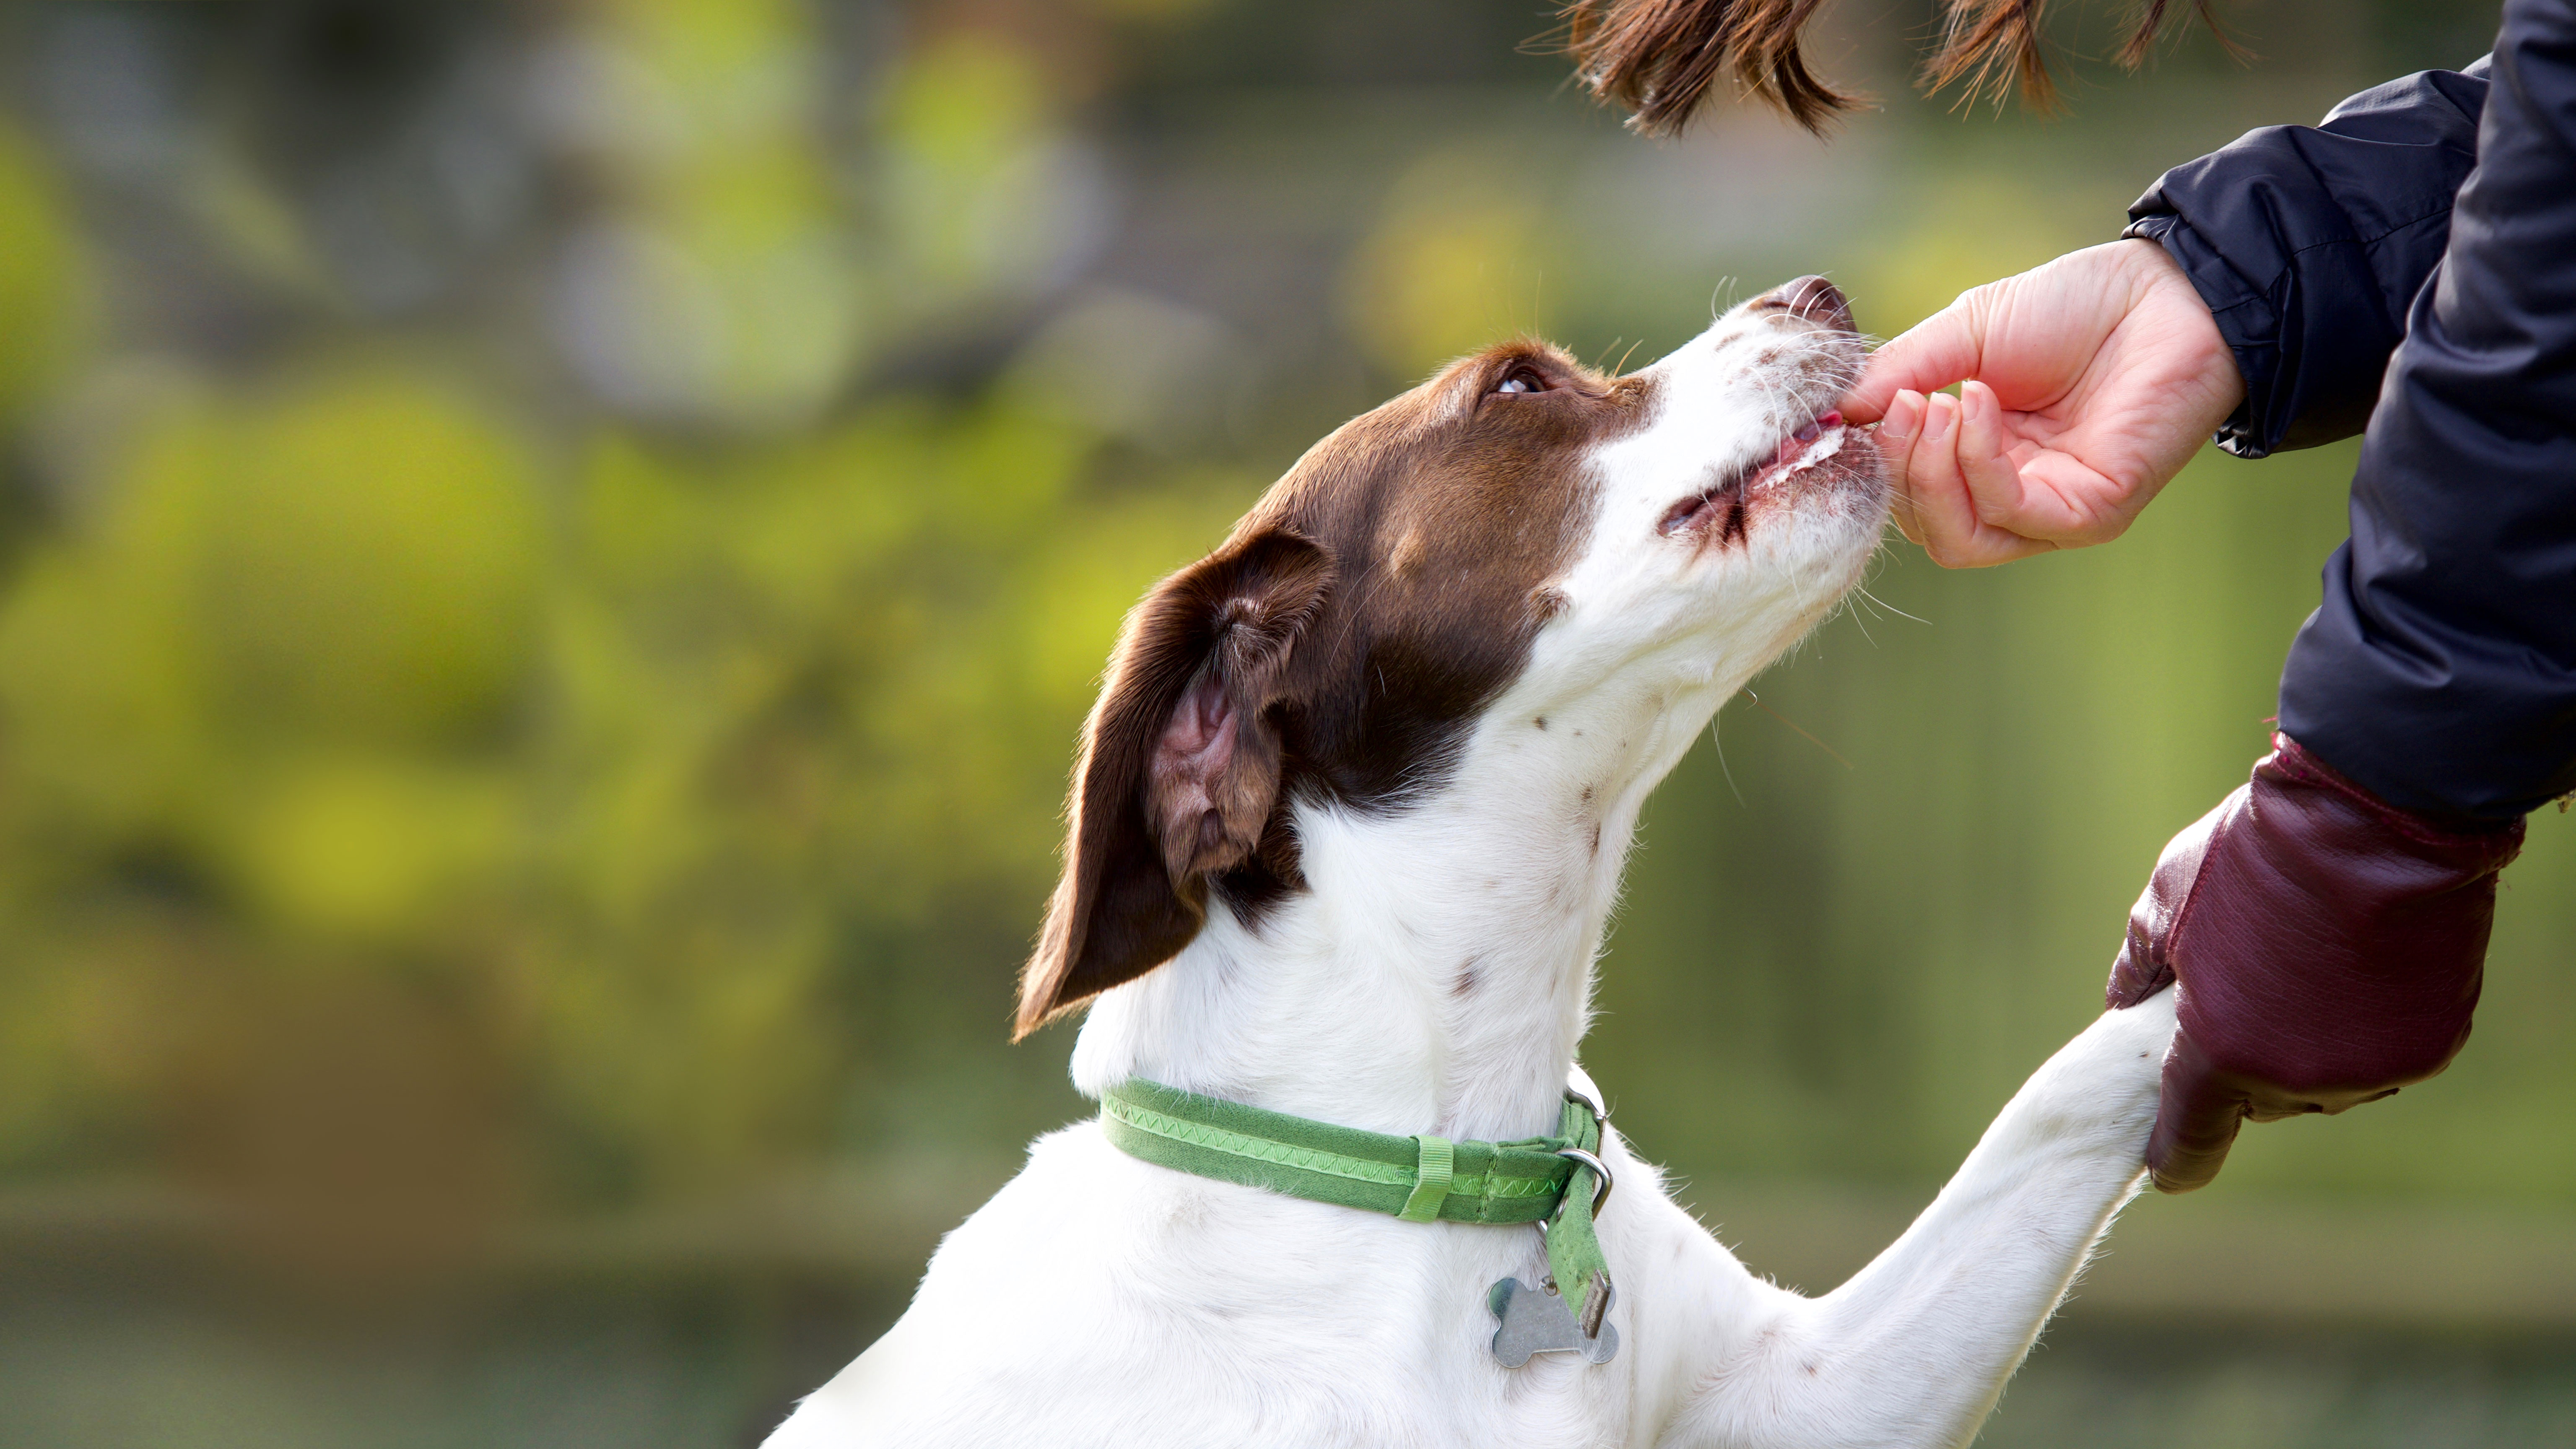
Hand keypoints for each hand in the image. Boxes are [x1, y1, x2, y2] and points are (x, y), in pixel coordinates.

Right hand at [1842, 240, 2244, 567]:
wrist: (2166, 291)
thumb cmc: (2075, 307)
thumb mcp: (1964, 333)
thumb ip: (1900, 375)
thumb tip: (1833, 415)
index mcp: (1980, 459)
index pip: (1907, 495)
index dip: (1874, 461)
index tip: (1857, 408)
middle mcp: (2014, 497)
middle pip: (1924, 527)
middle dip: (1898, 468)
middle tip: (1899, 404)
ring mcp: (2052, 513)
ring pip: (1957, 539)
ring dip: (1931, 473)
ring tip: (1936, 405)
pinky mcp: (2091, 515)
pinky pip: (2010, 514)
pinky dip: (1979, 462)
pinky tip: (1978, 402)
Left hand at [2103, 737, 2524, 1192]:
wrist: (2377, 817)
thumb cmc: (2256, 857)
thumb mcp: (2166, 903)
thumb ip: (2138, 970)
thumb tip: (2119, 1006)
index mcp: (2221, 1053)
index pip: (2190, 1140)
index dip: (2174, 1155)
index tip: (2165, 1164)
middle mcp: (2299, 1079)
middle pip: (2258, 1099)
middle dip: (2241, 1060)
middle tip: (2241, 995)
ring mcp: (2370, 1069)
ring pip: (2322, 1082)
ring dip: (2305, 1045)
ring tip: (2301, 969)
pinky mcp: (2429, 1051)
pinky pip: (2379, 1058)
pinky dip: (2363, 1029)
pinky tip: (2358, 970)